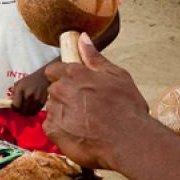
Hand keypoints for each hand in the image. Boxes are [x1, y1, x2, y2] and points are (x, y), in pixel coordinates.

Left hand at [11, 68, 48, 115]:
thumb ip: (13, 93)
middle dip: (19, 112)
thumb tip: (9, 101)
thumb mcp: (19, 84)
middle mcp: (28, 95)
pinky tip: (30, 108)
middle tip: (18, 110)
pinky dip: (31, 112)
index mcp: (21, 90)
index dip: (13, 109)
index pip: (16, 106)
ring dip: (25, 113)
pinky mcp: (42, 102)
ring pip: (29, 113)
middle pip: (22, 111)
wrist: (43, 77)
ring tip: (24, 110)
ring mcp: (36, 99)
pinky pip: (35, 111)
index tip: (13, 107)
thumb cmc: (29, 80)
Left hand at [43, 32, 148, 168]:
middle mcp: (60, 90)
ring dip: (64, 113)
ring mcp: (55, 111)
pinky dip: (62, 130)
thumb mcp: (116, 76)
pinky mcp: (53, 131)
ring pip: (53, 109)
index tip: (75, 86)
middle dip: (66, 96)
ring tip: (86, 122)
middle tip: (86, 107)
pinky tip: (80, 133)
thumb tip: (82, 37)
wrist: (128, 141)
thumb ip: (94, 57)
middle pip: (54, 90)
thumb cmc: (126, 108)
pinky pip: (52, 126)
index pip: (54, 70)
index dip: (63, 77)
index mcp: (73, 74)